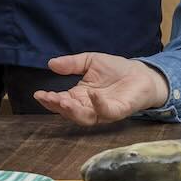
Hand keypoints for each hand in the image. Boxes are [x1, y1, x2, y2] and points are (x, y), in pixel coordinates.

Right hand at [33, 53, 169, 125]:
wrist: (141, 72)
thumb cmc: (116, 69)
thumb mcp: (90, 61)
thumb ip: (72, 64)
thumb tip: (51, 63)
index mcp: (80, 97)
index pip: (61, 101)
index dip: (50, 100)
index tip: (38, 94)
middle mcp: (89, 107)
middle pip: (70, 113)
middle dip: (57, 107)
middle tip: (48, 98)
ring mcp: (103, 111)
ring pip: (84, 118)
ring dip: (73, 111)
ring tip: (63, 101)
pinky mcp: (118, 111)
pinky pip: (106, 112)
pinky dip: (98, 105)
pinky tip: (92, 93)